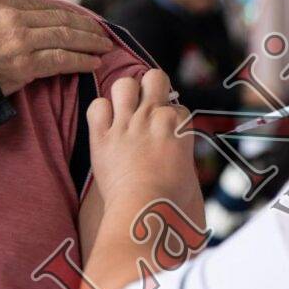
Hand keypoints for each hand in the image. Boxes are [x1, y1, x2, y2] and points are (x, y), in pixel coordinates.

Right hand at [0, 0, 112, 95]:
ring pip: (67, 38)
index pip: (46, 7)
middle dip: (87, 27)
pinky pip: (62, 60)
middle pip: (62, 19)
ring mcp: (23, 42)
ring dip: (90, 43)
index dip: (69, 14)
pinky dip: (81, 60)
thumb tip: (8, 7)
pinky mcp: (26, 65)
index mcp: (4, 4)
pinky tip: (94, 62)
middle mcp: (17, 19)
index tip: (83, 20)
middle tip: (103, 33)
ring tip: (105, 47)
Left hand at [87, 70, 203, 224]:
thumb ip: (183, 154)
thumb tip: (177, 153)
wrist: (144, 211)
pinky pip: (97, 106)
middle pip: (155, 77)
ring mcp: (126, 124)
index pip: (177, 105)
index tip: (166, 131)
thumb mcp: (191, 174)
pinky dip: (100, 113)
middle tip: (147, 107)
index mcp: (178, 125)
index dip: (171, 116)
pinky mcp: (102, 136)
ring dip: (125, 95)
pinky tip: (105, 125)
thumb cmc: (173, 202)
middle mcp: (153, 117)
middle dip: (152, 88)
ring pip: (124, 83)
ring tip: (124, 111)